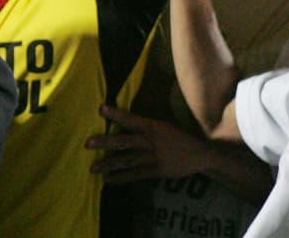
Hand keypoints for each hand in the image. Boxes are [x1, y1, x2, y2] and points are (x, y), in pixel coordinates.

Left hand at [86, 105, 210, 183]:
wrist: (201, 154)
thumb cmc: (178, 137)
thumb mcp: (162, 126)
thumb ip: (144, 125)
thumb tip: (123, 120)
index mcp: (152, 127)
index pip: (131, 119)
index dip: (116, 114)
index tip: (100, 109)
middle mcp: (151, 141)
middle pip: (124, 141)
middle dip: (105, 142)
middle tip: (88, 144)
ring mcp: (153, 157)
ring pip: (127, 160)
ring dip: (109, 164)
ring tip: (93, 168)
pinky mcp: (157, 171)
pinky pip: (136, 175)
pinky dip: (122, 178)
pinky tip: (109, 180)